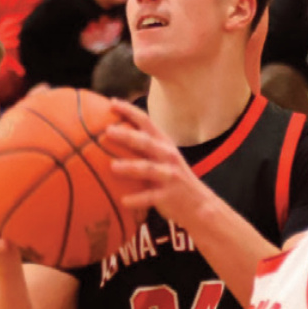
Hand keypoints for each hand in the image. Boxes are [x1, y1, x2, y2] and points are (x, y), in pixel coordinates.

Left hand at [103, 99, 208, 227]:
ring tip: (113, 166)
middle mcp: (168, 156)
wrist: (200, 205)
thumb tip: (113, 136)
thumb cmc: (173, 179)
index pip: (146, 122)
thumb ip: (144, 147)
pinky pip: (150, 197)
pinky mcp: (168, 196)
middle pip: (146, 142)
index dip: (130, 111)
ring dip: (131, 167)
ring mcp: (169, 176)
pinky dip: (137, 199)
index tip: (112, 103)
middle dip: (127, 135)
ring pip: (148, 169)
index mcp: (164, 144)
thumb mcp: (163, 158)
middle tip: (108, 131)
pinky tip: (124, 201)